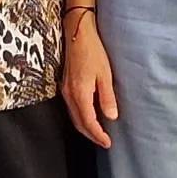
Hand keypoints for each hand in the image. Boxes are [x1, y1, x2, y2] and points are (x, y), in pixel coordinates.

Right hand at [61, 16, 116, 147]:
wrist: (77, 34)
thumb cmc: (93, 51)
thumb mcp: (105, 74)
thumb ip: (107, 97)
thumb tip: (111, 117)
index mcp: (80, 93)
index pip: (88, 122)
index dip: (98, 135)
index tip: (108, 143)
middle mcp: (69, 95)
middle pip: (78, 123)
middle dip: (91, 135)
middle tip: (104, 142)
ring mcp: (65, 90)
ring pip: (74, 116)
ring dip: (85, 127)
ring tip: (98, 133)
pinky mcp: (65, 86)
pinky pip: (72, 108)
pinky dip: (81, 117)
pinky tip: (89, 116)